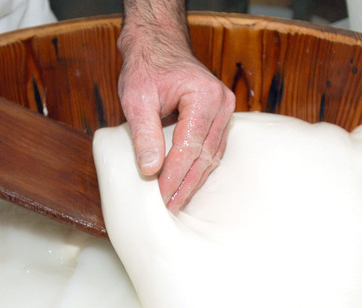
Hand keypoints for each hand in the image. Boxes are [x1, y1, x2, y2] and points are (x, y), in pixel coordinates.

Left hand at [118, 0, 234, 211]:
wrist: (158, 45)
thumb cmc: (147, 67)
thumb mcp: (137, 98)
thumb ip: (144, 134)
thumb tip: (149, 170)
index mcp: (204, 96)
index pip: (190, 146)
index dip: (175, 175)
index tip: (161, 196)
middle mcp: (222, 104)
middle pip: (205, 155)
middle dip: (185, 184)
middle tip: (168, 207)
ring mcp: (224, 112)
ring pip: (212, 157)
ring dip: (193, 181)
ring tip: (175, 202)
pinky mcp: (219, 119)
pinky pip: (212, 150)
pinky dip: (197, 168)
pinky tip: (184, 185)